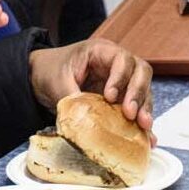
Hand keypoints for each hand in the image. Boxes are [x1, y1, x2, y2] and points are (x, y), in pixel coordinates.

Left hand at [28, 37, 153, 134]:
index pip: (122, 59)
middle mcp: (116, 63)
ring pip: (144, 90)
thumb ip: (72, 99)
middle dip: (139, 94)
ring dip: (145, 109)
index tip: (109, 97)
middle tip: (132, 114)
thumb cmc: (50, 71)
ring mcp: (122, 80)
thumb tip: (83, 123)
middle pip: (141, 72)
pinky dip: (141, 122)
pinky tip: (147, 138)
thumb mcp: (57, 82)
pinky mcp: (122, 98)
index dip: (120, 78)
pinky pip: (138, 107)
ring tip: (144, 128)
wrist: (41, 76)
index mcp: (101, 51)